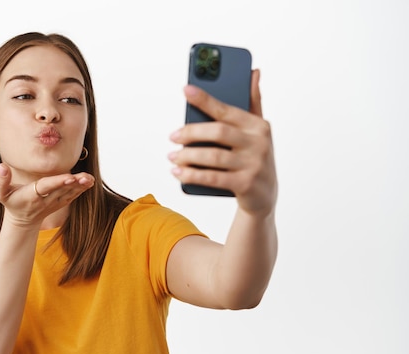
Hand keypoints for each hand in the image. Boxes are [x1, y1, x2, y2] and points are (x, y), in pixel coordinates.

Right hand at [0, 163, 94, 226]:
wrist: (21, 219)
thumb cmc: (10, 201)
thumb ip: (0, 180)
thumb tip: (3, 166)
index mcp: (32, 196)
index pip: (46, 187)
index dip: (58, 182)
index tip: (69, 177)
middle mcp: (45, 200)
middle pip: (61, 190)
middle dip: (74, 183)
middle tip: (85, 177)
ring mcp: (54, 203)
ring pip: (69, 193)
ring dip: (80, 186)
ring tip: (90, 179)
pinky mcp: (60, 203)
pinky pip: (72, 196)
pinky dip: (81, 189)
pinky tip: (89, 181)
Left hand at [169, 69, 276, 215]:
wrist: (264, 198)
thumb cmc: (254, 158)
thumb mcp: (257, 132)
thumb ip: (253, 103)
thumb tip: (254, 72)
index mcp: (258, 126)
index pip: (227, 110)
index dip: (205, 99)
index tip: (186, 90)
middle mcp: (259, 143)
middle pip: (218, 132)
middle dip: (191, 132)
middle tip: (173, 136)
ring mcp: (253, 165)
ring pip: (212, 157)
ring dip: (187, 156)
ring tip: (172, 156)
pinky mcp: (245, 185)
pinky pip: (212, 178)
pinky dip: (191, 175)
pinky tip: (178, 172)